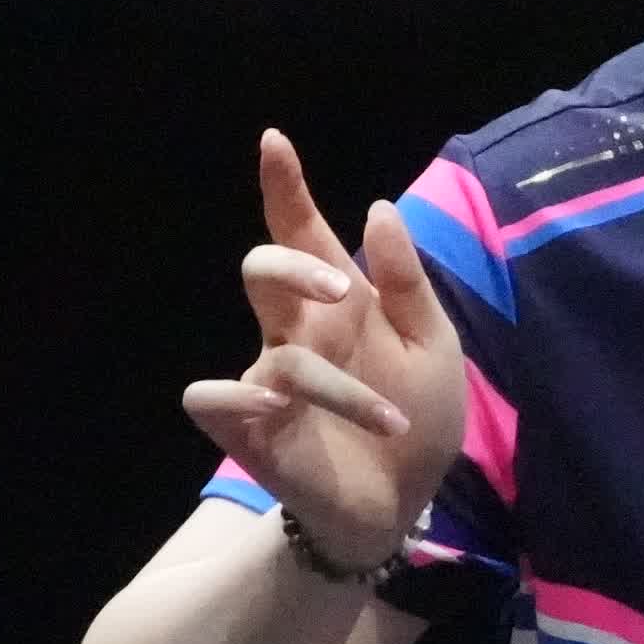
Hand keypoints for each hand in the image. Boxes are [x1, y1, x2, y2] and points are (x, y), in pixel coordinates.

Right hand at [179, 130, 470, 567]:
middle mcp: (295, 332)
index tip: (274, 140)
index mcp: (340, 303)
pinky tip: (276, 405)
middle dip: (295, 265)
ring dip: (340, 388)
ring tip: (392, 420)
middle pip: (263, 269)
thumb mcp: (432, 344)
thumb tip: (377, 208)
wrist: (404, 502)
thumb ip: (407, 281)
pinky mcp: (249, 430)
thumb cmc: (417, 414)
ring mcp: (267, 378)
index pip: (302, 234)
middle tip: (344, 289)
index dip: (285, 189)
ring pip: (278, 354)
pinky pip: (211, 397)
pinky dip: (238, 396)